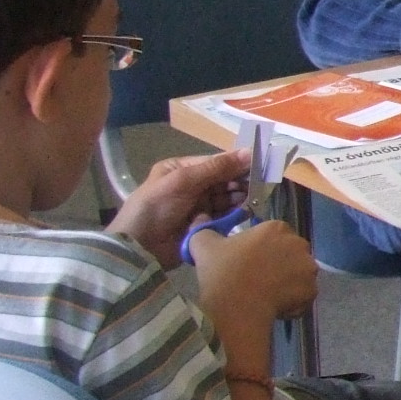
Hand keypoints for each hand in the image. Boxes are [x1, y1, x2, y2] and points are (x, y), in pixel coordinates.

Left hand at [109, 150, 249, 267]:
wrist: (140, 247)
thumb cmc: (157, 207)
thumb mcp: (184, 181)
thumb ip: (216, 167)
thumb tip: (250, 151)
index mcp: (181, 169)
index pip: (215, 162)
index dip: (236, 162)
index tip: (260, 163)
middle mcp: (191, 185)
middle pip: (223, 179)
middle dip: (240, 180)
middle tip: (260, 183)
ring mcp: (198, 206)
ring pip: (226, 197)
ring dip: (240, 196)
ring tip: (255, 197)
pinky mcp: (204, 225)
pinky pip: (225, 215)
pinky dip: (237, 212)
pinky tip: (248, 210)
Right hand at [189, 219, 318, 323]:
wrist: (237, 308)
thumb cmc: (222, 273)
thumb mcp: (204, 246)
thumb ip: (203, 229)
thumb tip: (200, 218)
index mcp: (277, 228)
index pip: (275, 235)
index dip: (263, 249)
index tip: (250, 262)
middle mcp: (299, 244)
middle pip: (290, 253)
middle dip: (279, 264)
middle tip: (258, 279)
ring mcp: (309, 268)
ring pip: (299, 274)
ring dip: (287, 283)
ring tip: (265, 295)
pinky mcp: (313, 291)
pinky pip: (303, 295)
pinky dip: (293, 301)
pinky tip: (274, 307)